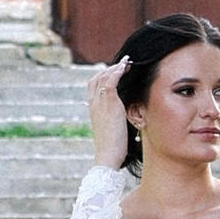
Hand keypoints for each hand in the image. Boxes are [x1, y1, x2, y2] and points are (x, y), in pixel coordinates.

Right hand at [86, 55, 132, 169]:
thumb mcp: (111, 130)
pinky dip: (117, 72)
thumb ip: (114, 120)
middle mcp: (94, 104)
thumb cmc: (112, 148)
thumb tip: (123, 117)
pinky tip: (125, 67)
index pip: (93, 85)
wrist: (108, 156)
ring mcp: (101, 103)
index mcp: (92, 109)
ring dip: (116, 67)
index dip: (103, 75)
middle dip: (110, 68)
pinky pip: (111, 82)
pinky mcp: (110, 104)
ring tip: (127, 62)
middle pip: (97, 78)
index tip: (115, 71)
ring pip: (104, 77)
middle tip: (123, 64)